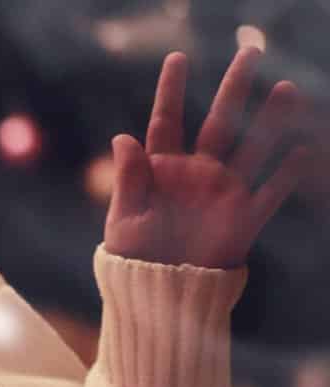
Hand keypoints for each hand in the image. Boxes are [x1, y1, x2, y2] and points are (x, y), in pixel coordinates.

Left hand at [105, 48, 311, 269]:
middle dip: (234, 89)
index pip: (167, 122)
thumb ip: (128, 180)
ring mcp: (223, 194)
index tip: (178, 58)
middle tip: (250, 52)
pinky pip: (270, 193)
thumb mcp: (124, 220)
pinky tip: (301, 151)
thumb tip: (123, 138)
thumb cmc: (133, 259)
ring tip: (288, 89)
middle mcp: (197, 175)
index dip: (171, 91)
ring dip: (271, 120)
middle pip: (220, 123)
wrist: (158, 296)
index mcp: (162, 172)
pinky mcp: (242, 219)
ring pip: (253, 148)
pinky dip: (285, 175)